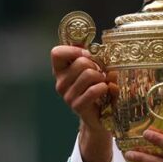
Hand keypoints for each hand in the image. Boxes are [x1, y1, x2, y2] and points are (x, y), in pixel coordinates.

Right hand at [51, 45, 112, 161]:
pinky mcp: (77, 106)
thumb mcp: (93, 69)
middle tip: (100, 73)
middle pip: (81, 62)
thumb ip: (91, 57)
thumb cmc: (97, 88)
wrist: (100, 116)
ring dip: (102, 77)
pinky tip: (106, 90)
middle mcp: (60, 83)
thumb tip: (95, 45)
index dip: (74, 50)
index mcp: (61, 71)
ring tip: (103, 82)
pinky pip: (93, 90)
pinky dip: (104, 87)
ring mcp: (67, 96)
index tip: (87, 54)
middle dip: (96, 65)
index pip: (56, 53)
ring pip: (89, 74)